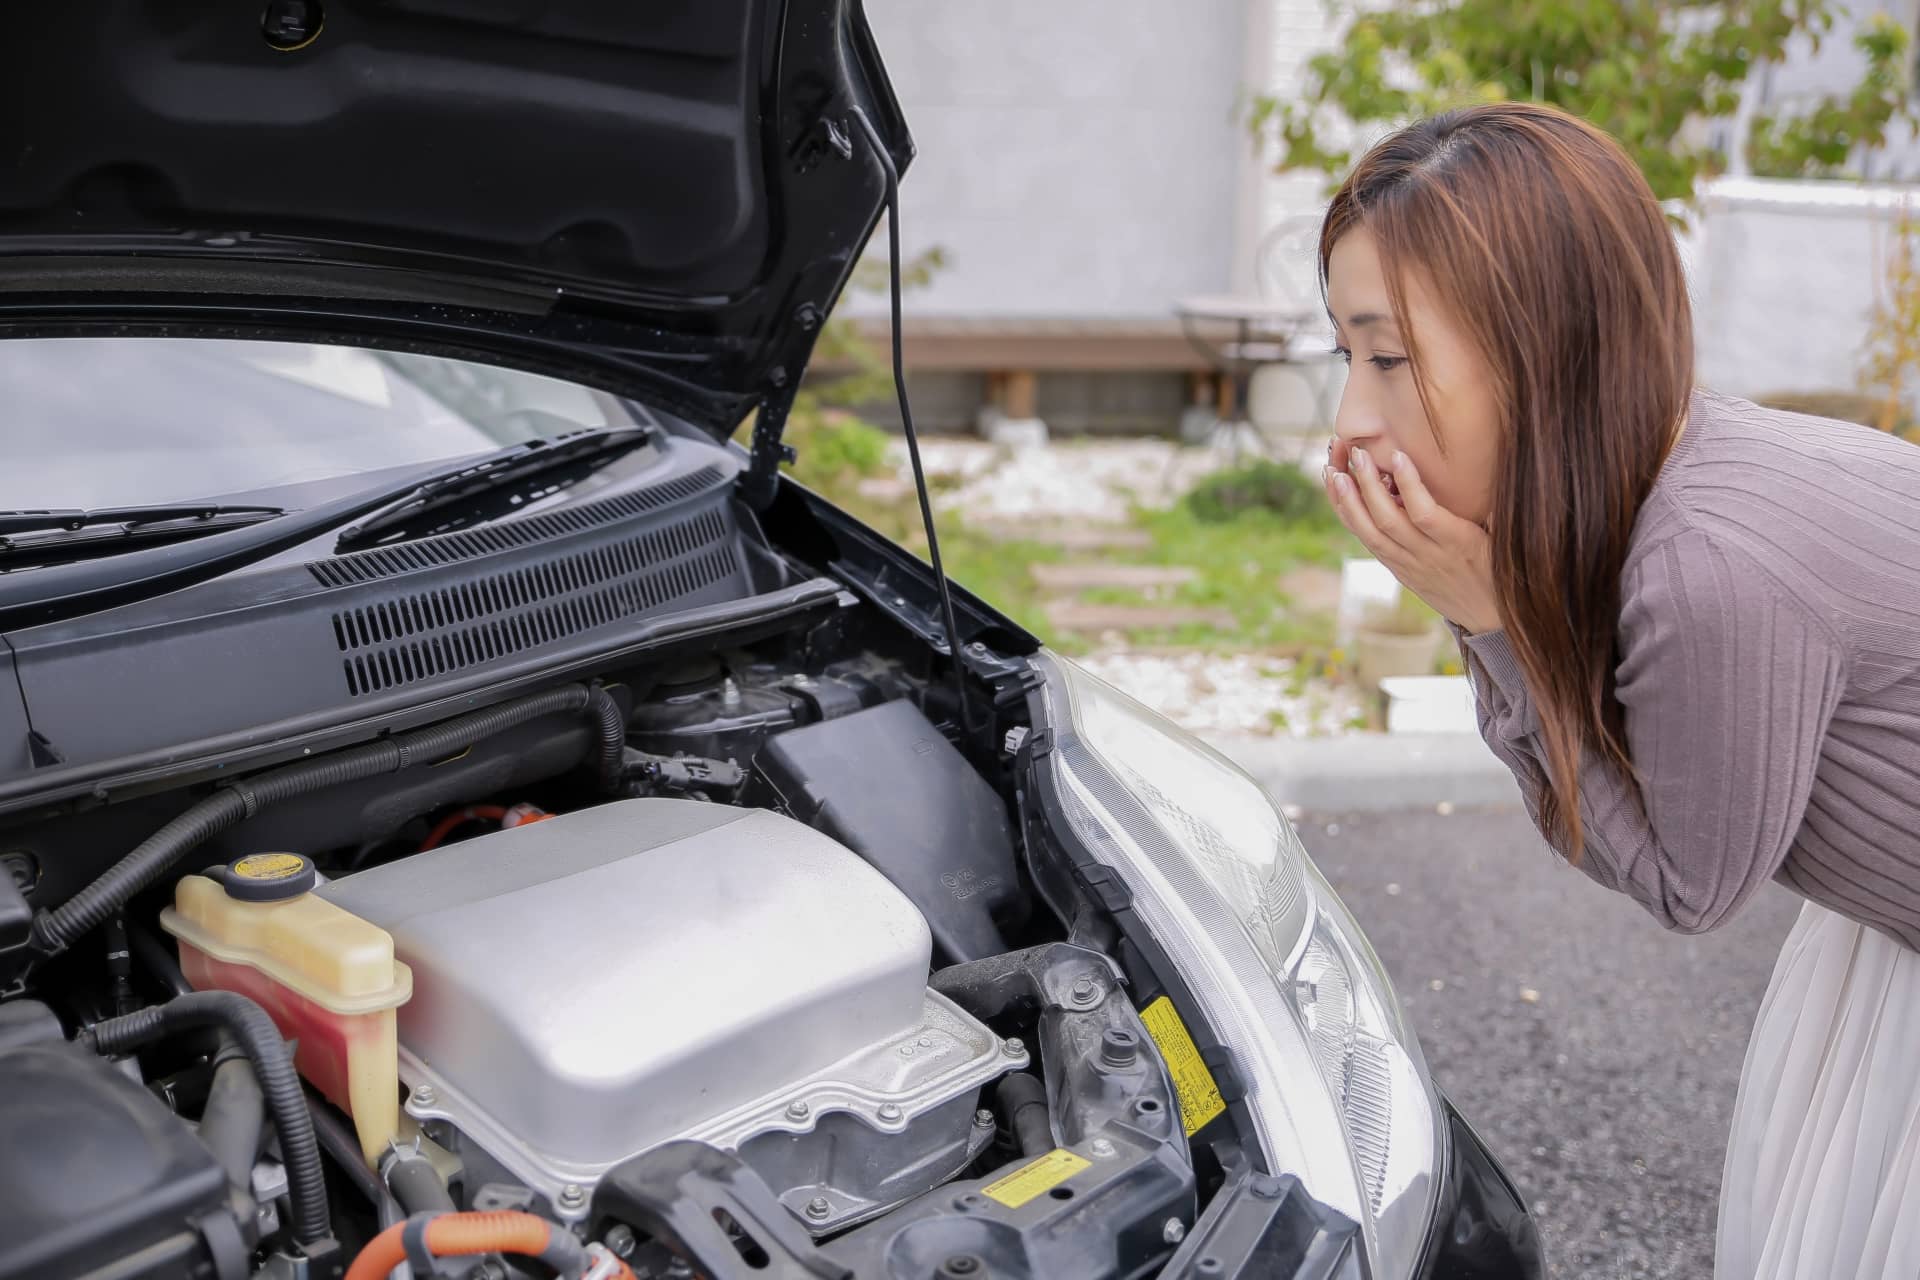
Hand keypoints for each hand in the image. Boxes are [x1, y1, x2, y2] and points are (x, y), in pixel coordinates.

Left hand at [1322, 442, 1503, 634]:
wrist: (1491, 618)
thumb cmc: (1503, 569)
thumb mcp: (1506, 539)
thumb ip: (1496, 509)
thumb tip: (1504, 465)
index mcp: (1458, 543)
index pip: (1425, 514)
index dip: (1409, 484)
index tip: (1396, 455)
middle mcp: (1428, 556)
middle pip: (1388, 521)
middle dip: (1367, 486)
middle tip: (1356, 454)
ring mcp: (1408, 565)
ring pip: (1370, 534)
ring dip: (1348, 502)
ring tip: (1332, 470)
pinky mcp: (1397, 570)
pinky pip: (1368, 542)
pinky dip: (1350, 517)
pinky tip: (1338, 493)